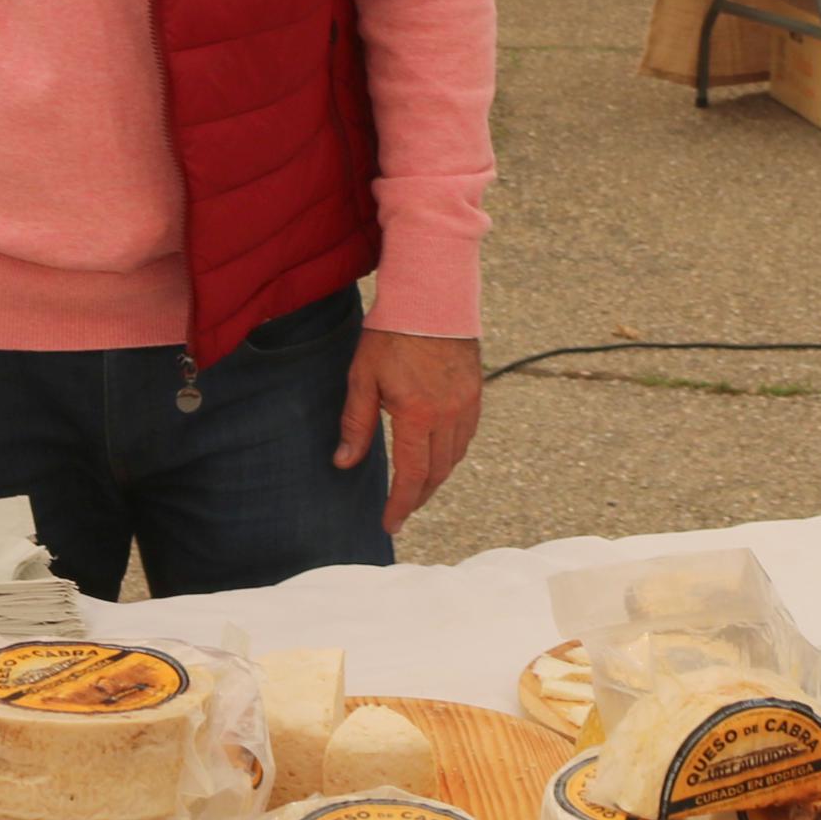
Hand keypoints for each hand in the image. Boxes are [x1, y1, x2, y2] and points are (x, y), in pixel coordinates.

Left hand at [340, 327, 482, 529]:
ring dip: (437, 477)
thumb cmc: (392, 333)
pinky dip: (453, 453)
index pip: (412, 474)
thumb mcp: (363, 377)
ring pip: (456, 456)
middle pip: (437, 472)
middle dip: (419, 496)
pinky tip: (439, 454)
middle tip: (402, 510)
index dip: (401, 504)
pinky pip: (468, 435)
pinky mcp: (476, 391)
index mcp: (418, 415)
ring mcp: (467, 403)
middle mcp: (448, 415)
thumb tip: (344, 461)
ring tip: (418, 486)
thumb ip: (356, 423)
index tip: (390, 524)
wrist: (431, 296)